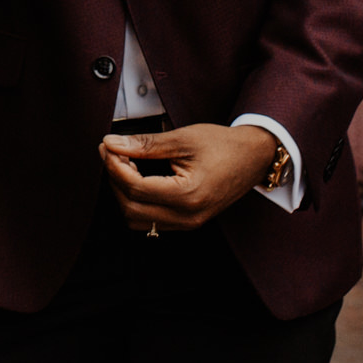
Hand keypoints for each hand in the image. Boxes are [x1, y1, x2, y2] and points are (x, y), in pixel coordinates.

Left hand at [101, 123, 276, 234]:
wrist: (254, 157)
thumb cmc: (224, 146)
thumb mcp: (183, 139)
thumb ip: (145, 144)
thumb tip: (112, 144)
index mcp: (188, 196)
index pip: (135, 187)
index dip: (114, 165)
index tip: (108, 146)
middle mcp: (188, 217)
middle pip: (131, 208)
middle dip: (115, 180)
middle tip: (113, 153)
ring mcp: (189, 223)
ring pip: (137, 220)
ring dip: (124, 194)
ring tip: (126, 165)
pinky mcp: (188, 222)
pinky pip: (151, 221)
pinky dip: (138, 202)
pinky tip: (139, 179)